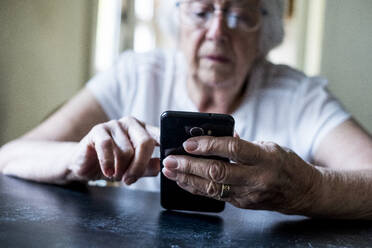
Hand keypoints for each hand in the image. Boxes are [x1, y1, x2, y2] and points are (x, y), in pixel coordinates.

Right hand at [68, 116, 159, 184]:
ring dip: (121, 168)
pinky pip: (107, 146)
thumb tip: (162, 165)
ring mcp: (114, 125)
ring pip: (126, 150)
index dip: (167, 144)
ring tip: (115, 174)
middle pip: (146, 143)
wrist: (84, 164)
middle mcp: (130, 124)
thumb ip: (148, 167)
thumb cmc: (112, 165)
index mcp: (143, 130)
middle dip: (140, 166)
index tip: (171, 159)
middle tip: (130, 180)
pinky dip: (108, 163)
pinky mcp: (98, 130)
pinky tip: (108, 172)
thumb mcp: (133, 169)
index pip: (160, 134)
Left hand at [162, 136, 320, 213]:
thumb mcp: (269, 146)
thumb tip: (214, 137)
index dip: (209, 145)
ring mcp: (249, 194)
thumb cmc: (286, 164)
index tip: (189, 142)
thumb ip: (242, 143)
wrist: (304, 191)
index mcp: (266, 158)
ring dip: (188, 179)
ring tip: (170, 171)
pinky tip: (183, 181)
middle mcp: (257, 178)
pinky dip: (197, 188)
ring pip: (213, 188)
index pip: (233, 149)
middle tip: (171, 159)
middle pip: (218, 172)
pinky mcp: (243, 204)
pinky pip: (216, 196)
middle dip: (190, 166)